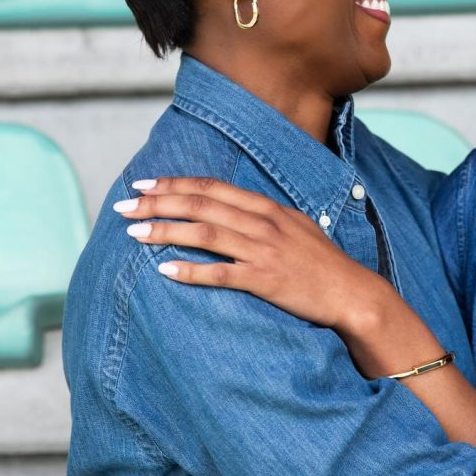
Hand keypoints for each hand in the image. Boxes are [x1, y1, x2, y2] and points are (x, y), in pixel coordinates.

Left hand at [114, 177, 391, 331]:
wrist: (351, 291)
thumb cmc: (322, 261)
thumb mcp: (296, 226)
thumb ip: (264, 216)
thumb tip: (234, 210)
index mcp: (267, 207)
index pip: (212, 188)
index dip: (175, 184)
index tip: (144, 184)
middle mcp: (263, 223)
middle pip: (202, 206)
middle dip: (159, 202)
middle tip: (124, 206)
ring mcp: (263, 250)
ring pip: (205, 234)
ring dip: (166, 231)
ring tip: (135, 232)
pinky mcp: (265, 280)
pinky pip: (220, 274)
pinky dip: (190, 272)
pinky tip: (164, 272)